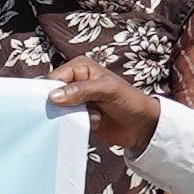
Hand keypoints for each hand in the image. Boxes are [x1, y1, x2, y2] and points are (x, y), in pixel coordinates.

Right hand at [46, 59, 164, 154]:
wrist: (143, 126)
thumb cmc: (130, 101)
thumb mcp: (107, 90)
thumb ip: (81, 90)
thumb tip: (53, 96)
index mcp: (80, 67)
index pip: (55, 77)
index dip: (50, 90)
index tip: (54, 103)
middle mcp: (76, 82)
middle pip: (53, 93)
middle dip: (61, 105)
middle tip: (75, 111)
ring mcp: (77, 100)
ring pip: (58, 109)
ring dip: (72, 116)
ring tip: (92, 116)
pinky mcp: (79, 115)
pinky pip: (67, 121)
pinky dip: (77, 124)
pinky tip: (95, 122)